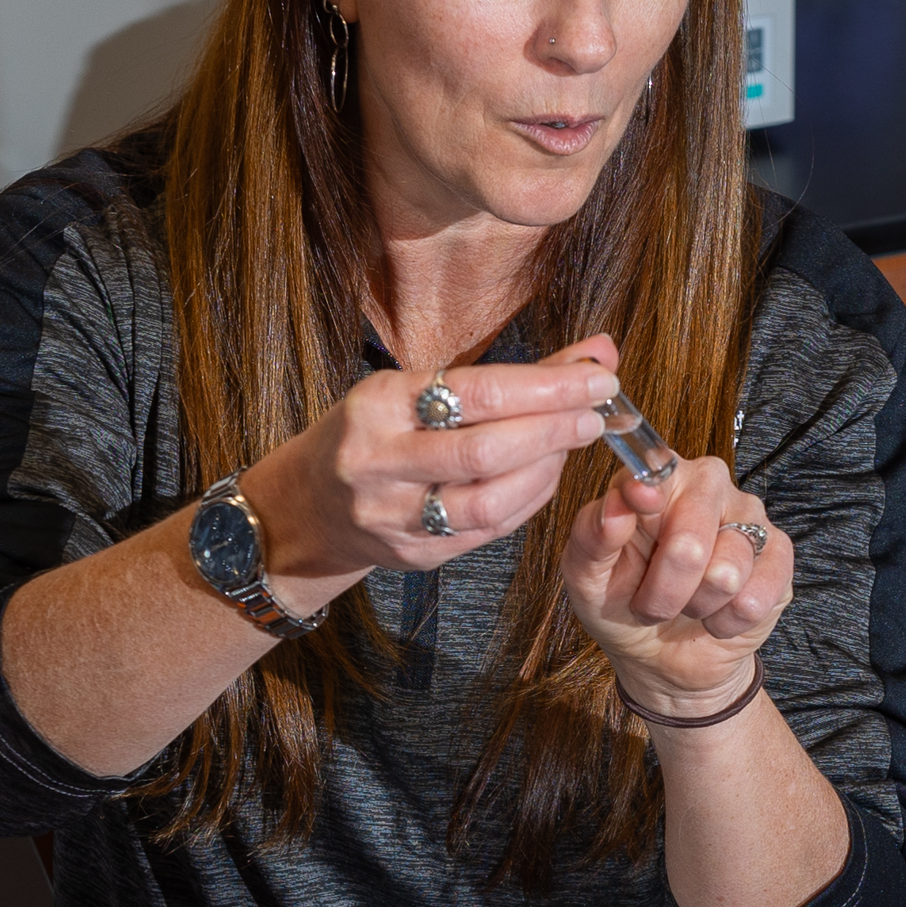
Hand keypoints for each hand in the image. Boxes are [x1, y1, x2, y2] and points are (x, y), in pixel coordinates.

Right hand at [240, 334, 621, 603]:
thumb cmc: (374, 432)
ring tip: (576, 441)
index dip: (547, 385)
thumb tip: (597, 351)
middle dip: (554, 428)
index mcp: (378, 406)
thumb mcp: (416, 389)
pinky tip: (549, 474)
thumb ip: (510, 375)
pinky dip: (528, 500)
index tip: (597, 376)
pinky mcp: (415, 554)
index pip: (477, 392)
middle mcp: (379, 463)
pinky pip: (487, 530)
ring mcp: (394, 516)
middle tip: (598, 412)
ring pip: (488, 501)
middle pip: (485, 450)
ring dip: (547, 469)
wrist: (308, 506)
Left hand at [563, 440, 793, 719]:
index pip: (657, 469)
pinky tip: (715, 615)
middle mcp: (708, 485)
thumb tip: (618, 504)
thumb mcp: (586, 576)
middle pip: (690, 541)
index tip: (640, 506)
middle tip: (651, 603)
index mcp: (658, 479)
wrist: (661, 654)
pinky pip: (754, 598)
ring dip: (696, 607)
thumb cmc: (621, 601)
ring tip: (686, 605)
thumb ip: (593, 534)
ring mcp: (749, 516)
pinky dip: (725, 621)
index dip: (647, 494)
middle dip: (663, 591)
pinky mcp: (778, 554)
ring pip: (725, 574)